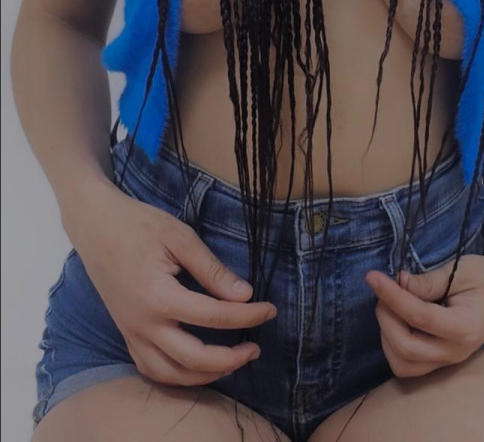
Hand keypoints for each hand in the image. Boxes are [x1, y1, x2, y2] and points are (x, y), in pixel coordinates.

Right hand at [72, 178, 276, 386]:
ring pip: (170, 374)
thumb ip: (212, 270)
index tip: (269, 310)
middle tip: (255, 348)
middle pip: (194, 359)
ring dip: (204, 375)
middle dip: (230, 359)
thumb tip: (244, 295)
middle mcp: (144, 324)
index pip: (214, 317)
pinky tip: (195, 366)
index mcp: (159, 297)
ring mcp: (132, 333)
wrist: (96, 226)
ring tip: (231, 362)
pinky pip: (151, 369)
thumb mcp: (180, 237)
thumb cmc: (139, 225)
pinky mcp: (126, 334)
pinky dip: (176, 375)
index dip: (247, 316)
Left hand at [364, 253, 483, 378]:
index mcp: (465, 327)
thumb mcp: (460, 269)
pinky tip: (396, 319)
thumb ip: (429, 281)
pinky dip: (394, 346)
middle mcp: (457, 351)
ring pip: (404, 364)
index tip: (372, 276)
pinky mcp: (443, 360)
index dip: (391, 295)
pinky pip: (410, 365)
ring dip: (387, 335)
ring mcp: (450, 360)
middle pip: (406, 348)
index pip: (418, 316)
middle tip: (381, 289)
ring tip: (389, 305)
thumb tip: (397, 283)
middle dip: (385, 317)